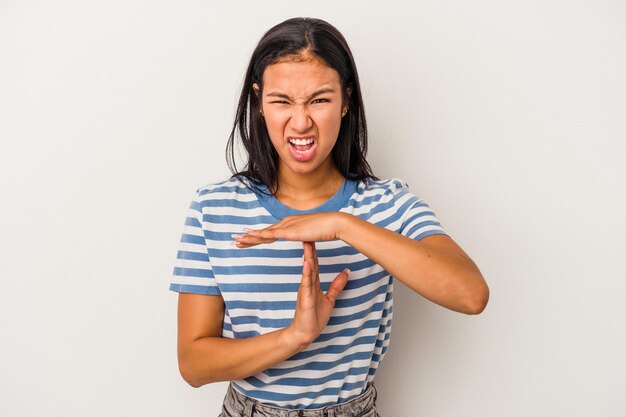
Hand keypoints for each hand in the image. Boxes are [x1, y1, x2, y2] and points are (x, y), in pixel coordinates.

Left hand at [231, 212, 346, 247]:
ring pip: (263, 233)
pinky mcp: (289, 231)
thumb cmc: (327, 228)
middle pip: (263, 232)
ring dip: (248, 237)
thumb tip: (305, 238)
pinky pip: (270, 235)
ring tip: (236, 240)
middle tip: (234, 240)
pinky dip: (258, 236)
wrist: (334, 223)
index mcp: (290, 224)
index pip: (270, 232)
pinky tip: (248, 237)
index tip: (247, 239)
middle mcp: (285, 223)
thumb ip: (306, 235)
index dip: (258, 236)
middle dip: (248, 237)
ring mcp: (286, 226)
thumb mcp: (312, 233)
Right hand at [286, 241, 349, 347]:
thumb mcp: (330, 299)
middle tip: (310, 233)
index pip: (315, 264)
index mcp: (313, 283)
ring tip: (307, 243)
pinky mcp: (305, 298)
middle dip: (311, 248)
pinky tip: (307, 264)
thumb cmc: (314, 318)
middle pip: (310, 263)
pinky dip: (306, 273)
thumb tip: (346, 272)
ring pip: (307, 271)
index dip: (317, 250)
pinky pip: (306, 284)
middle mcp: (308, 284)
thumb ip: (337, 286)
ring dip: (308, 257)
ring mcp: (306, 290)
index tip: (317, 236)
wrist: (305, 334)